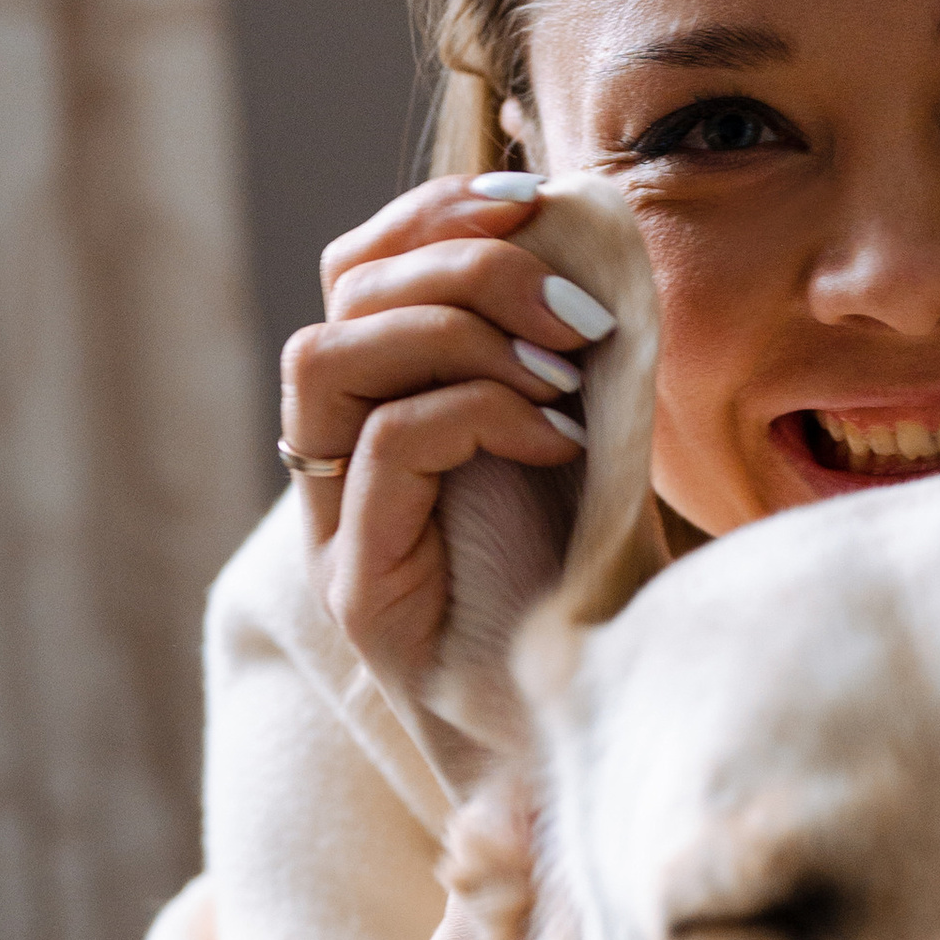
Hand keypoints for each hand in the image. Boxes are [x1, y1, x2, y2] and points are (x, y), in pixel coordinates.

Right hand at [279, 173, 607, 701]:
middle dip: (460, 267)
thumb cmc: (610, 589)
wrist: (612, 741)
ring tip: (565, 370)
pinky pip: (386, 448)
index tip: (533, 199)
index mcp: (387, 411)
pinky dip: (478, 413)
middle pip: (339, 299)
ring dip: (456, 332)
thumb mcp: (595, 435)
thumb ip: (565, 343)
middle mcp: (343, 468)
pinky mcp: (362, 594)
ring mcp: (341, 532)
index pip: (358, 272)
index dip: (431, 213)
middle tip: (575, 311)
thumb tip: (587, 214)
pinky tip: (561, 439)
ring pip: (327, 359)